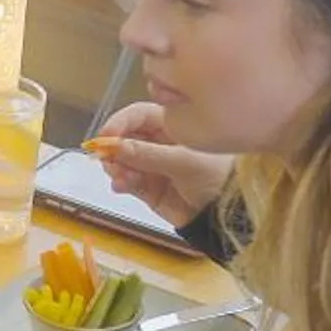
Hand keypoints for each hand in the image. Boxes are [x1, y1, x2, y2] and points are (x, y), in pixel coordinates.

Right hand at [92, 103, 232, 227]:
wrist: (226, 215)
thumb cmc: (217, 178)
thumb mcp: (184, 162)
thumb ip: (148, 154)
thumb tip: (113, 145)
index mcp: (173, 126)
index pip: (139, 116)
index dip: (120, 122)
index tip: (105, 135)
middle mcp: (159, 143)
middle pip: (125, 137)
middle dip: (113, 146)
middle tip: (107, 158)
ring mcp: (152, 166)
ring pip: (121, 159)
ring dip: (115, 166)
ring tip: (120, 176)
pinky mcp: (147, 187)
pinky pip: (126, 180)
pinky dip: (120, 182)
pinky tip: (121, 186)